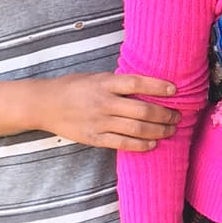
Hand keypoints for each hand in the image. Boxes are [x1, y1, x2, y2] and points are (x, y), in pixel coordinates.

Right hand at [34, 72, 177, 151]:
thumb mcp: (96, 77)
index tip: (175, 90)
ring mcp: (99, 122)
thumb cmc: (74, 87)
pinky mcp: (94, 138)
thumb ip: (118, 82)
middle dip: (165, 114)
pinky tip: (153, 143)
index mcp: (104, 83)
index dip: (158, 86)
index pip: (137, 83)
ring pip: (137, 129)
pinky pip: (123, 144)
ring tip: (171, 129)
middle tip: (177, 115)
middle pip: (142, 110)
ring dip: (159, 130)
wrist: (44, 104)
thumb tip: (149, 85)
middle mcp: (103, 102)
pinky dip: (141, 145)